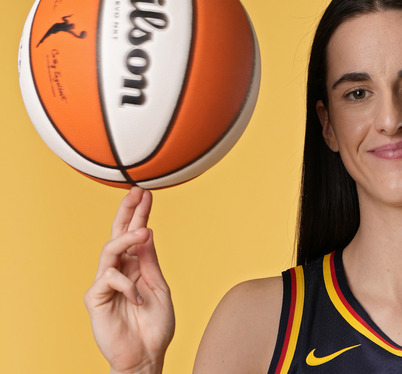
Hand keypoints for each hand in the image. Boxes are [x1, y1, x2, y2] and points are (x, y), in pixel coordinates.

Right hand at [84, 187, 174, 373]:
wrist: (146, 355)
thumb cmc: (154, 326)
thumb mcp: (159, 288)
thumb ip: (150, 262)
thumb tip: (146, 233)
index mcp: (135, 267)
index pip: (135, 236)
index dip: (139, 215)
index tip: (146, 195)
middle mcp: (119, 271)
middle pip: (118, 235)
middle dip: (127, 212)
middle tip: (136, 192)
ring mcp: (106, 283)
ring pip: (109, 250)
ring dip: (127, 238)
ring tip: (144, 230)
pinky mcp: (96, 298)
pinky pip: (108, 278)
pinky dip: (127, 285)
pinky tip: (138, 298)